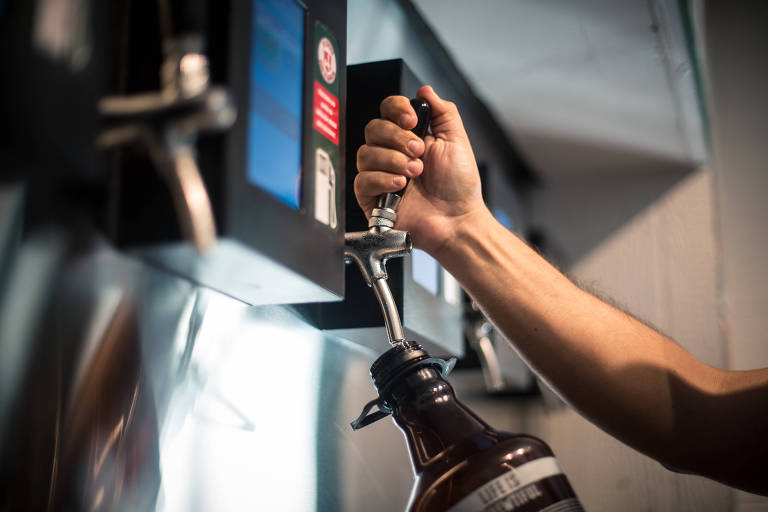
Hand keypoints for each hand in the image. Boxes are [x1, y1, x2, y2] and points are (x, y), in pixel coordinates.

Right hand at [354, 85, 486, 254]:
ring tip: (415, 173)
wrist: (457, 219)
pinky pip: (362, 179)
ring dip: (393, 160)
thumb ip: (442, 111)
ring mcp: (380, 174)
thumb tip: (425, 89)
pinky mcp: (372, 197)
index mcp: (409, 136)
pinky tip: (400, 185)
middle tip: (420, 153)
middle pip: (373, 128)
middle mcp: (391, 152)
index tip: (412, 121)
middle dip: (398, 138)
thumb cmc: (459, 186)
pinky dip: (382, 179)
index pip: (388, 110)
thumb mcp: (456, 141)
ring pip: (366, 153)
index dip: (396, 110)